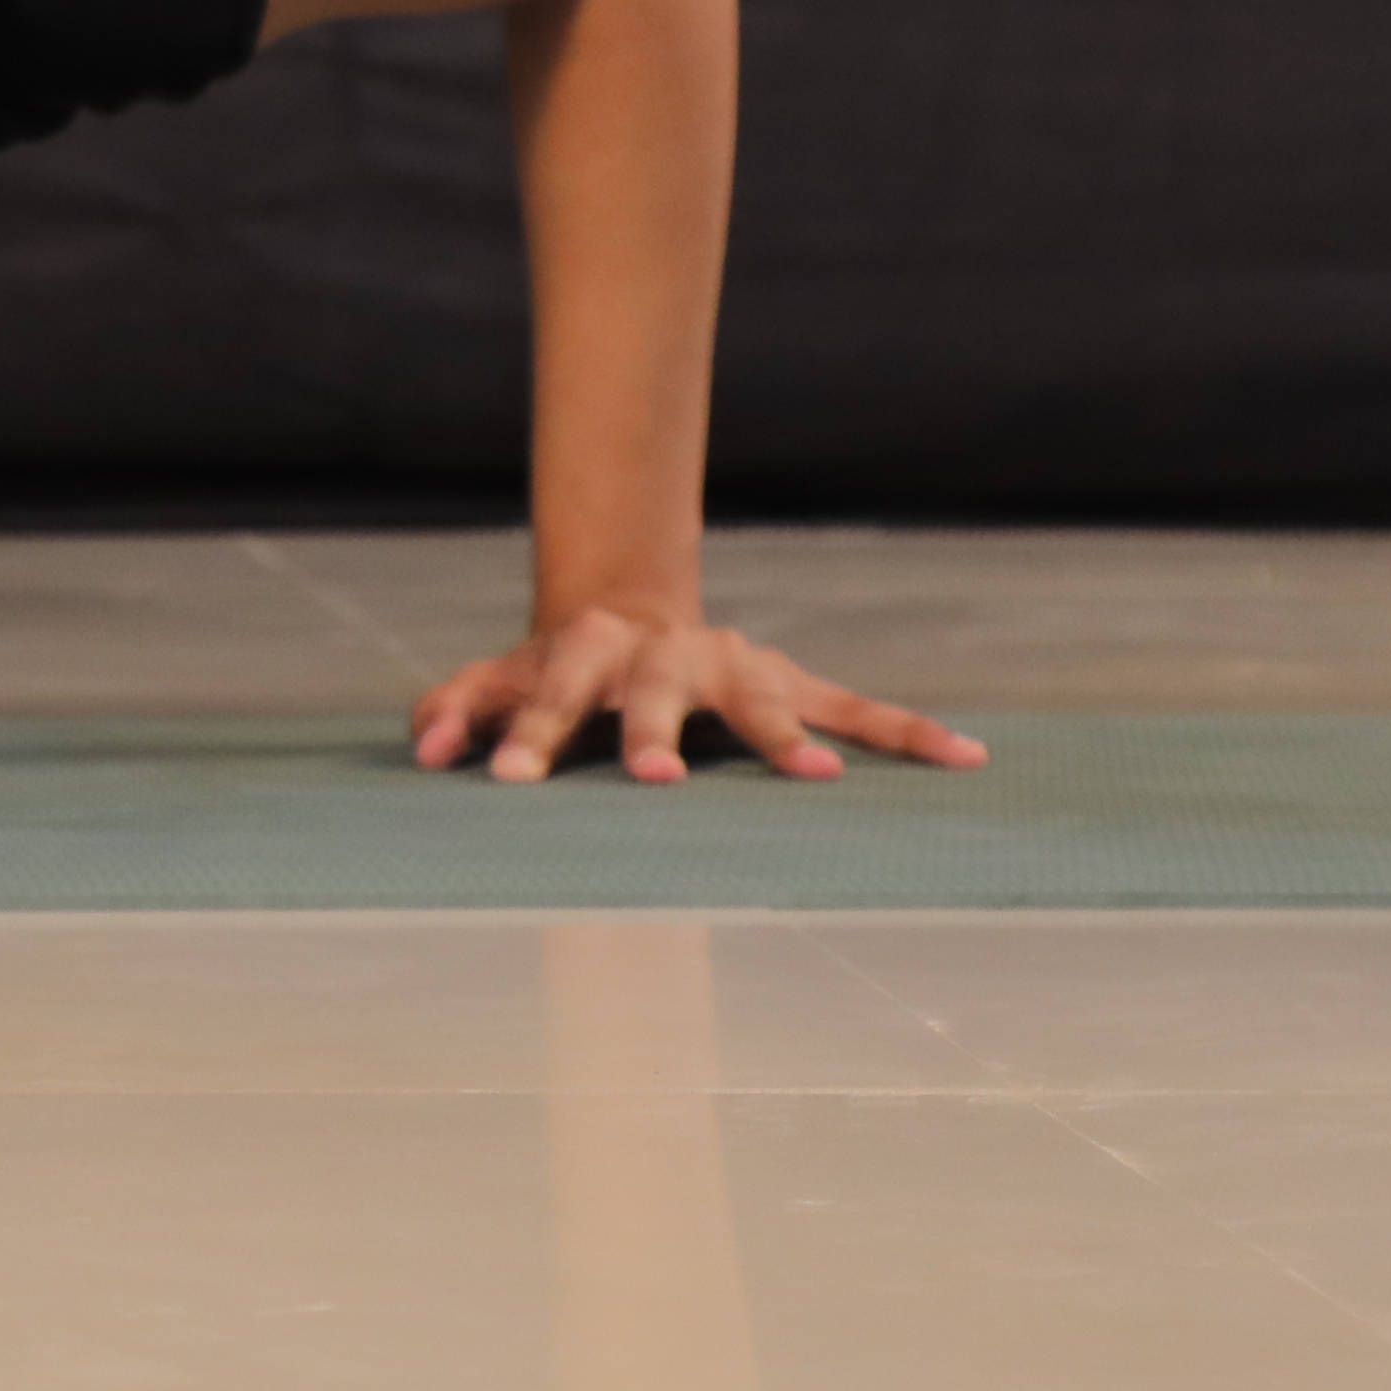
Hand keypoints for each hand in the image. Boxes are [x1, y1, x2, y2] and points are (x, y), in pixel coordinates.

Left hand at [410, 603, 984, 788]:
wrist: (629, 607)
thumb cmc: (556, 669)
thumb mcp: (500, 679)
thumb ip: (455, 710)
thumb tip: (422, 753)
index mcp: (589, 651)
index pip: (549, 691)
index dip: (522, 733)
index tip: (504, 781)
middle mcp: (668, 654)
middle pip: (654, 693)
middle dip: (652, 736)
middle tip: (652, 783)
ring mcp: (736, 668)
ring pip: (764, 700)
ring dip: (788, 738)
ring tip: (818, 781)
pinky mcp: (791, 684)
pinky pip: (860, 709)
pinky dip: (911, 735)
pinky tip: (968, 759)